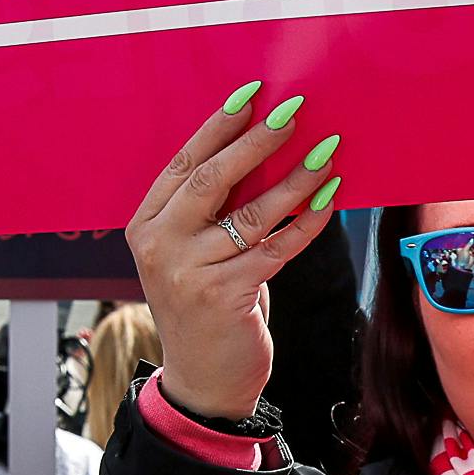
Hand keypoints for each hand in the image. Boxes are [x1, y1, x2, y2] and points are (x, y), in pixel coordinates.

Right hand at [126, 85, 340, 425]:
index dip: (218, 126)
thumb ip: (211, 211)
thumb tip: (264, 151)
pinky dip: (306, 223)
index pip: (183, 164)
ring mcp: (187, 272)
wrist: (203, 380)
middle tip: (293, 113)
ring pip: (251, 214)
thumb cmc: (205, 305)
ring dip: (295, 180)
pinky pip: (275, 249)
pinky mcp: (224, 295)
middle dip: (256, 141)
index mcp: (145, 225)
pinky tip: (327, 201)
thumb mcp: (193, 253)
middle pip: (211, 179)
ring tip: (327, 154)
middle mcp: (159, 245)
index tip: (252, 94)